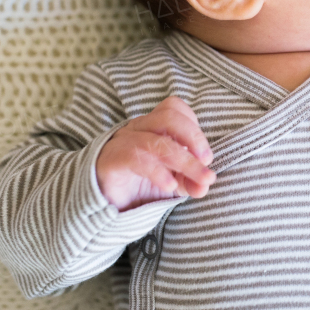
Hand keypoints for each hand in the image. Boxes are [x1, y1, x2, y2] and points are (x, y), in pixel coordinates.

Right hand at [95, 96, 216, 210]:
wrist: (102, 202)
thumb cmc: (138, 184)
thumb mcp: (173, 183)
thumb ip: (191, 181)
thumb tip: (206, 183)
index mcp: (151, 126)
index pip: (174, 108)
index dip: (193, 126)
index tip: (206, 156)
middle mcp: (137, 129)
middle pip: (168, 117)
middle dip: (194, 137)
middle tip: (207, 161)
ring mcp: (122, 143)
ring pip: (156, 141)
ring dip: (184, 161)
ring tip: (199, 180)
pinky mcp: (110, 161)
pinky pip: (135, 158)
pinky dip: (158, 172)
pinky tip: (169, 186)